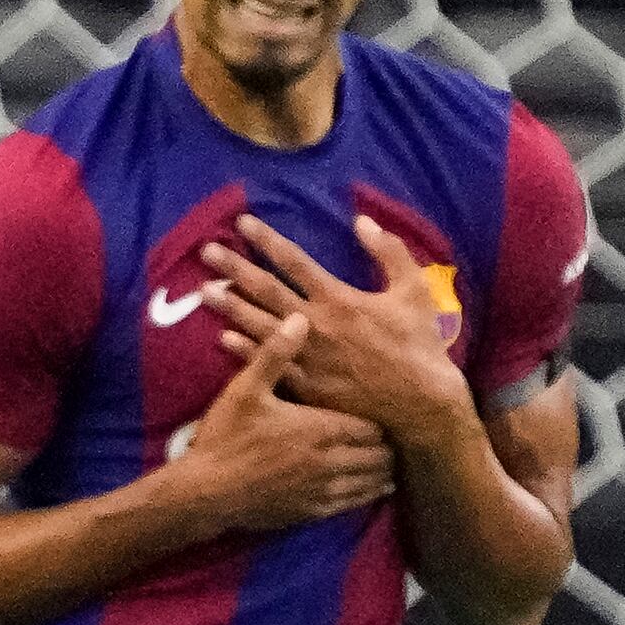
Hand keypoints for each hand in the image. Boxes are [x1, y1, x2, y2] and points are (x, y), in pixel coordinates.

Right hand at [166, 309, 394, 534]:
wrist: (206, 492)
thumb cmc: (226, 436)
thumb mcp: (247, 389)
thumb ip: (276, 354)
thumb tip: (299, 317)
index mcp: (320, 429)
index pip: (372, 425)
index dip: (380, 417)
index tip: (382, 407)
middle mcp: (330, 461)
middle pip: (379, 454)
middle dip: (387, 444)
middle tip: (391, 432)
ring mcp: (323, 490)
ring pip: (372, 481)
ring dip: (382, 470)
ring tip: (390, 459)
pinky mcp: (313, 512)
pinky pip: (354, 503)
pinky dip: (369, 493)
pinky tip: (376, 488)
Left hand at [207, 213, 469, 441]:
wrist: (420, 404)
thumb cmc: (420, 345)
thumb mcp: (415, 290)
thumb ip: (389, 252)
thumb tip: (363, 220)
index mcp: (339, 298)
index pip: (295, 261)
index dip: (267, 240)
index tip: (243, 223)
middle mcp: (315, 324)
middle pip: (266, 290)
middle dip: (235, 268)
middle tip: (208, 251)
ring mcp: (307, 357)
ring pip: (260, 326)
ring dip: (230, 307)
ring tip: (204, 291)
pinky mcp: (306, 386)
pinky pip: (269, 364)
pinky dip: (244, 351)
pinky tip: (223, 340)